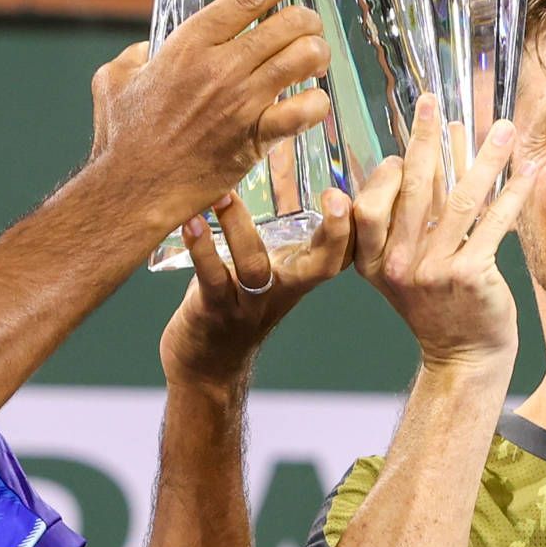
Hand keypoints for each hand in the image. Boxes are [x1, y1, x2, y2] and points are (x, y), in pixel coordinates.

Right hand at [89, 0, 331, 232]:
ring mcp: (241, 102)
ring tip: (316, 59)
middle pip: (286, 23)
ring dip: (317, 53)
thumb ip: (133, 57)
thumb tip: (146, 52)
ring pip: (302, 58)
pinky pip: (305, 110)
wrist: (135, 189)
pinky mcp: (255, 137)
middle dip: (306, 20)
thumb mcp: (113, 82)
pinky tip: (312, 103)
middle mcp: (220, 66)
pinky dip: (316, 102)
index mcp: (188, 45)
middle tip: (308, 27)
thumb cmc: (122, 139)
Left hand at [160, 192, 353, 386]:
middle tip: (334, 198)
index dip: (354, 228)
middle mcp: (282, 290)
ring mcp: (249, 304)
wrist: (206, 369)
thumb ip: (273, 238)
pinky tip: (191, 223)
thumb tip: (273, 177)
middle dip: (335, 233)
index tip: (353, 193)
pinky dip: (202, 249)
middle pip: (324, 265)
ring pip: (256, 265)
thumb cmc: (233, 308)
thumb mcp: (264, 274)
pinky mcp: (215, 311)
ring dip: (239, 227)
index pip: (341, 253)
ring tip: (223, 195)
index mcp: (298, 276)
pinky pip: (212, 278)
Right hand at [348, 96, 526, 371]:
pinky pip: (492, 224)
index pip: (373, 198)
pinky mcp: (468, 276)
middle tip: (432, 101)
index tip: (420, 133)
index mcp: (370, 259)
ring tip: (504, 127)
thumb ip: (410, 217)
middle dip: (423, 139)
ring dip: (484, 158)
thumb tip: (420, 152)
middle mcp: (394, 264)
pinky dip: (511, 195)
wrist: (462, 356)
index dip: (395, 164)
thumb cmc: (437, 305)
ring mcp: (431, 271)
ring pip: (459, 199)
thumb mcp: (407, 265)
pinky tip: (527, 172)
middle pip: (412, 188)